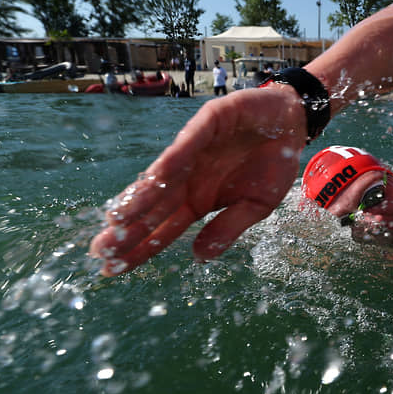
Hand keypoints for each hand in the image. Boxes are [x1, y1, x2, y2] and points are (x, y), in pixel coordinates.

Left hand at [89, 85, 306, 274]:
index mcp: (197, 201)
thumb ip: (228, 228)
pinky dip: (171, 161)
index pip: (162, 229)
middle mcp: (187, 178)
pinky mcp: (207, 124)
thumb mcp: (257, 205)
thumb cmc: (273, 163)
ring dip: (141, 197)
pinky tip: (154, 178)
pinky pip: (187, 144)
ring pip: (161, 178)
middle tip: (101, 251)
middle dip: (127, 229)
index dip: (140, 249)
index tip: (113, 270)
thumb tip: (199, 257)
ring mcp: (193, 151)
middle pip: (153, 208)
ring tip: (116, 220)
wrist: (292, 123)